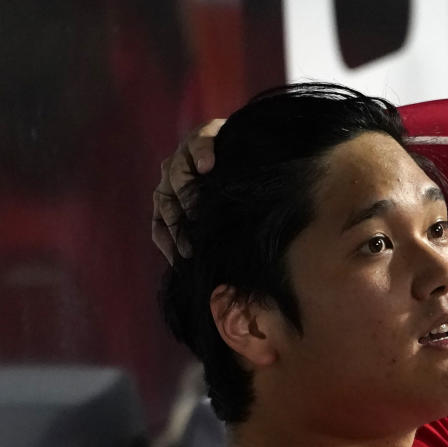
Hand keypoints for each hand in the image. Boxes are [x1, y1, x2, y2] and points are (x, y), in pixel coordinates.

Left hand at [152, 119, 225, 262]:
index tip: (184, 263)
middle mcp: (172, 175)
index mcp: (170, 197)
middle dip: (178, 228)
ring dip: (187, 195)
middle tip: (192, 249)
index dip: (168, 244)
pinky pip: (199, 143)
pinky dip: (202, 153)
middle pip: (166, 203)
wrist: (252, 144)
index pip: (159, 224)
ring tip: (198, 212)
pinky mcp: (205, 133)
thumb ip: (211, 235)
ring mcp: (185, 153)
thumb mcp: (221, 215)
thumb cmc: (236, 187)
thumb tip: (215, 276)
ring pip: (177, 174)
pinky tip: (208, 166)